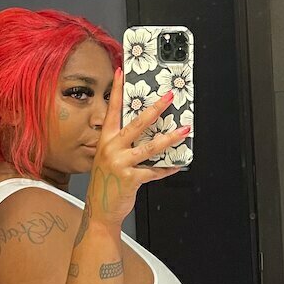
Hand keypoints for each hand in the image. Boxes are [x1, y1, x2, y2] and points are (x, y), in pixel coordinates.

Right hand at [86, 68, 188, 227]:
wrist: (99, 210)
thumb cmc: (105, 184)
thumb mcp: (107, 159)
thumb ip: (122, 145)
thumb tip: (146, 132)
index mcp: (105, 141)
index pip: (112, 111)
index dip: (117, 91)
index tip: (121, 73)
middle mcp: (112, 149)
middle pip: (137, 123)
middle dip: (155, 108)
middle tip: (169, 97)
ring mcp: (121, 163)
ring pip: (151, 146)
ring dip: (171, 138)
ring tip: (184, 130)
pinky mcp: (131, 178)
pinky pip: (155, 170)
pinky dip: (168, 167)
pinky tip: (178, 163)